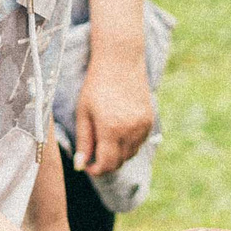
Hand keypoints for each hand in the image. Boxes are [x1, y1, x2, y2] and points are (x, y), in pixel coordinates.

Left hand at [72, 47, 154, 176]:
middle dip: (106, 163)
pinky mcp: (150, 120)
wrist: (120, 60)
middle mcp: (130, 130)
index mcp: (111, 129)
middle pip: (120, 162)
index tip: (86, 165)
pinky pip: (140, 142)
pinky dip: (129, 143)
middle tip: (93, 153)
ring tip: (104, 137)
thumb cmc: (96, 84)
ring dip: (118, 153)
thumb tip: (81, 165)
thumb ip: (84, 141)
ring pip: (131, 153)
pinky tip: (118, 129)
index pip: (106, 164)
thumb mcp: (84, 113)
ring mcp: (143, 125)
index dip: (95, 170)